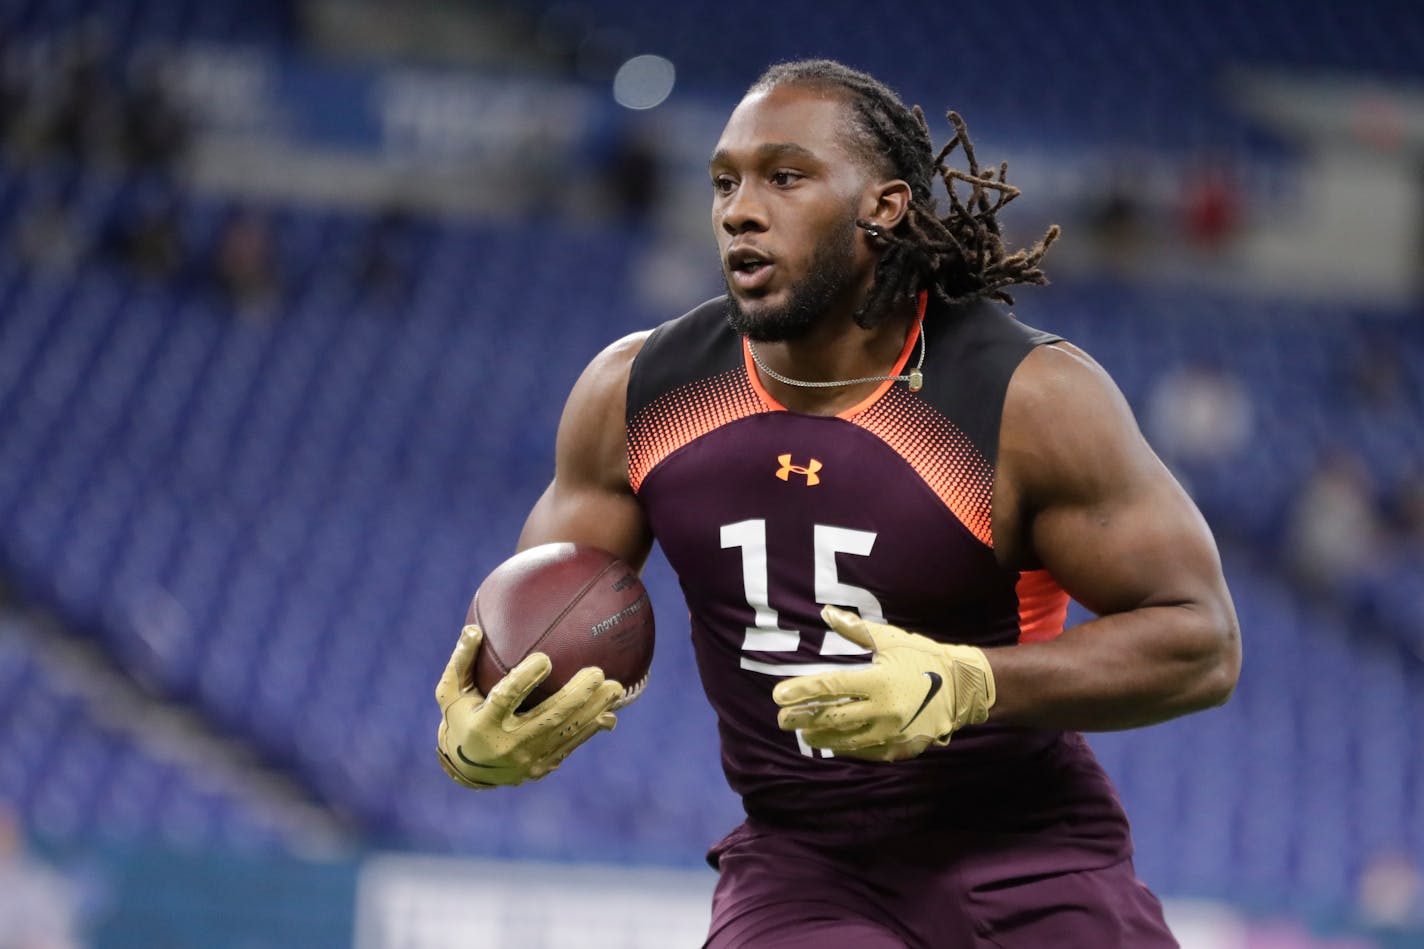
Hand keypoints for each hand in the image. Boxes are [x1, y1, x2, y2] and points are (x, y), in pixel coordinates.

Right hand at [435, 625, 622, 788]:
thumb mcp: (450, 692)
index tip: (545, 658)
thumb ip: (461, 661)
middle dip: (576, 696)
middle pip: (547, 718)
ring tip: (615, 688)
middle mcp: (507, 745)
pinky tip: (610, 714)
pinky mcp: (541, 767)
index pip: (506, 699)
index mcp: (483, 723)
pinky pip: (570, 745)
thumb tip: (473, 628)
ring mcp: (527, 760)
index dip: (525, 680)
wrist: (466, 769)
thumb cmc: (460, 718)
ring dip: (593, 710)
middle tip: (597, 672)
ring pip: (566, 733)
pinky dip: (591, 730)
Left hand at [772, 606, 995, 761]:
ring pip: (845, 740)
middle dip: (803, 718)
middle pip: (832, 717)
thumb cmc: (922, 657)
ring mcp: (891, 733)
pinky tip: (832, 746)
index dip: (802, 691)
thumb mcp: (890, 639)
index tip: (779, 695)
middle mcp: (882, 710)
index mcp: (877, 680)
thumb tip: (827, 613)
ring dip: (820, 737)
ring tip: (803, 734)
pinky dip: (846, 749)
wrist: (963, 688)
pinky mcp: (900, 748)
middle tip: (782, 719)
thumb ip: (855, 629)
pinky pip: (866, 752)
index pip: (830, 686)